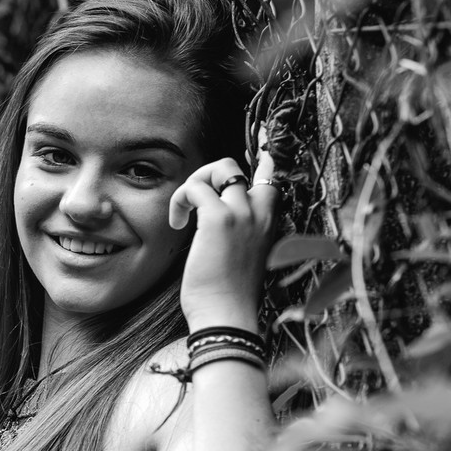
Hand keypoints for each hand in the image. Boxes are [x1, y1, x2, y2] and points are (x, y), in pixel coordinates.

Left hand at [168, 149, 277, 331]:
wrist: (228, 317)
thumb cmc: (231, 296)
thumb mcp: (244, 257)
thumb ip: (241, 230)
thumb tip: (214, 212)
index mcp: (271, 221)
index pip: (272, 174)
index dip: (266, 152)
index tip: (265, 134)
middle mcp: (262, 212)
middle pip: (236, 167)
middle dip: (209, 175)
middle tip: (193, 203)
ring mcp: (242, 213)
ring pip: (218, 169)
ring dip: (192, 186)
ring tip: (183, 214)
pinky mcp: (218, 219)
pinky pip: (194, 187)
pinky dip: (180, 200)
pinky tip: (177, 223)